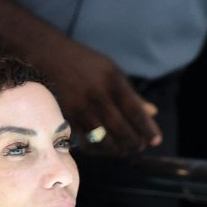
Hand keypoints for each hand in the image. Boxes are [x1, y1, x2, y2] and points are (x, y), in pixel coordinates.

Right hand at [30, 36, 162, 156]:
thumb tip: (153, 113)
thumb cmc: (87, 64)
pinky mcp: (67, 118)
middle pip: (122, 129)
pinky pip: (87, 142)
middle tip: (139, 146)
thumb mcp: (112, 72)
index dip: (147, 129)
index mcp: (112, 81)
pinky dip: (99, 149)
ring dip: (118, 149)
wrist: (51, 57)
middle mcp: (97, 96)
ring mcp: (80, 109)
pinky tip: (106, 148)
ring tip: (124, 149)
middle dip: (134, 143)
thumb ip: (132, 94)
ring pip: (104, 140)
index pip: (135, 111)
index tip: (156, 141)